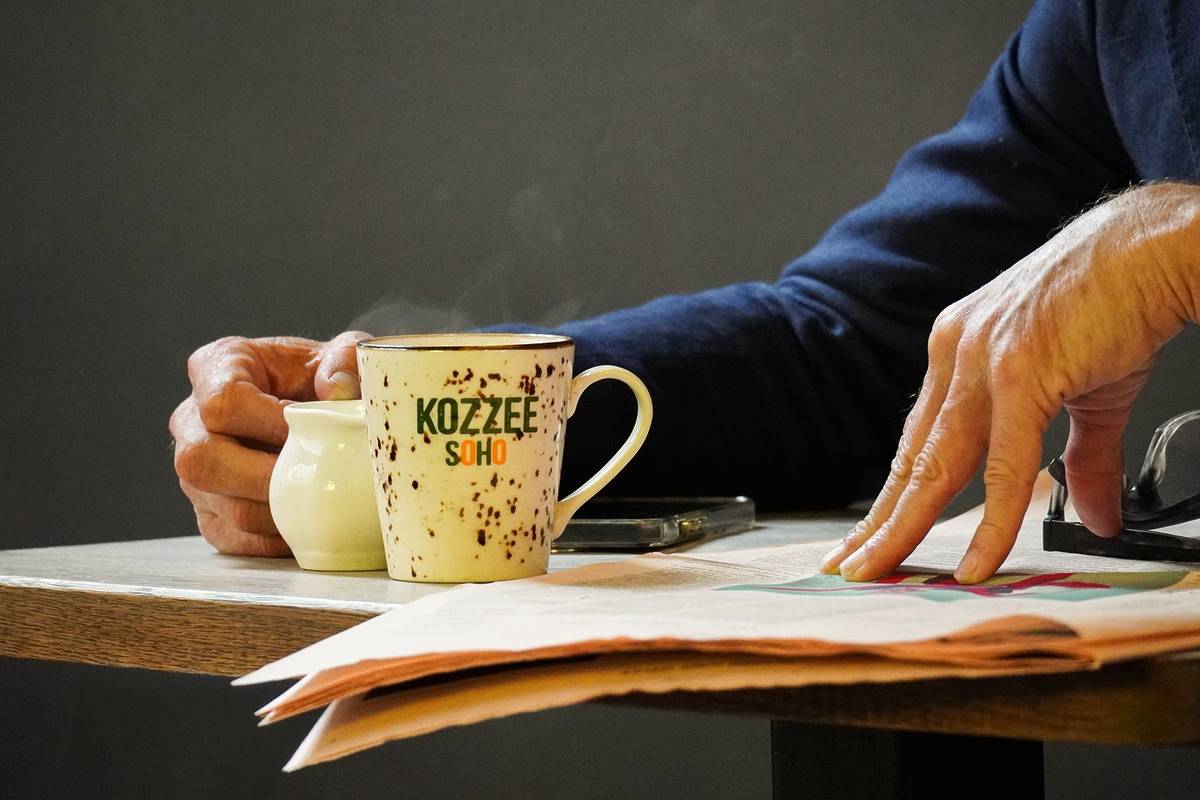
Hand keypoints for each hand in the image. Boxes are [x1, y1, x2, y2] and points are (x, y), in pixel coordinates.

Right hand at [170, 331, 370, 555]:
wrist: (318, 410)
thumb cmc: (324, 377)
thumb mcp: (344, 353)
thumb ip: (347, 359)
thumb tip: (337, 392)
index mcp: (217, 366)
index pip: (222, 402)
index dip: (269, 422)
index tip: (311, 427)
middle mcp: (192, 420)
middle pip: (201, 461)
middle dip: (266, 476)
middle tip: (316, 476)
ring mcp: (195, 472)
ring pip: (224, 508)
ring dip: (280, 511)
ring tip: (322, 497)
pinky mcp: (210, 513)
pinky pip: (235, 538)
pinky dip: (278, 538)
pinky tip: (310, 521)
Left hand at [819, 183, 1199, 582]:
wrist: (1153, 250)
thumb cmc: (1116, 308)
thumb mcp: (1086, 394)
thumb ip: (1078, 460)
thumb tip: (1089, 518)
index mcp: (957, 354)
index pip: (916, 440)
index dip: (892, 494)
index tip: (869, 535)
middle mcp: (956, 355)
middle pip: (910, 459)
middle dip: (878, 521)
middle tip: (848, 570)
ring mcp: (982, 363)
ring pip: (936, 466)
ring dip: (904, 528)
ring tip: (881, 575)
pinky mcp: (1021, 373)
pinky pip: (1002, 466)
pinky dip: (990, 522)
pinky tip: (976, 563)